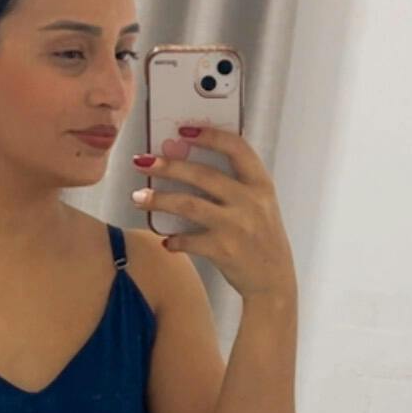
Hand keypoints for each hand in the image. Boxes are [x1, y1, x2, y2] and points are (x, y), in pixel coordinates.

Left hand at [132, 123, 296, 306]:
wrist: (274, 282)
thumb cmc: (262, 239)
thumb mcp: (260, 205)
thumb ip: (235, 185)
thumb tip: (184, 161)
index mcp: (261, 184)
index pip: (237, 148)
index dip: (209, 135)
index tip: (183, 130)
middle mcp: (250, 201)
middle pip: (202, 174)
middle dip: (168, 166)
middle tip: (143, 162)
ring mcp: (237, 226)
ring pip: (188, 204)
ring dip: (159, 199)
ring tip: (138, 197)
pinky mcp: (224, 250)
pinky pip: (188, 240)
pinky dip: (173, 240)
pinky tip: (164, 241)